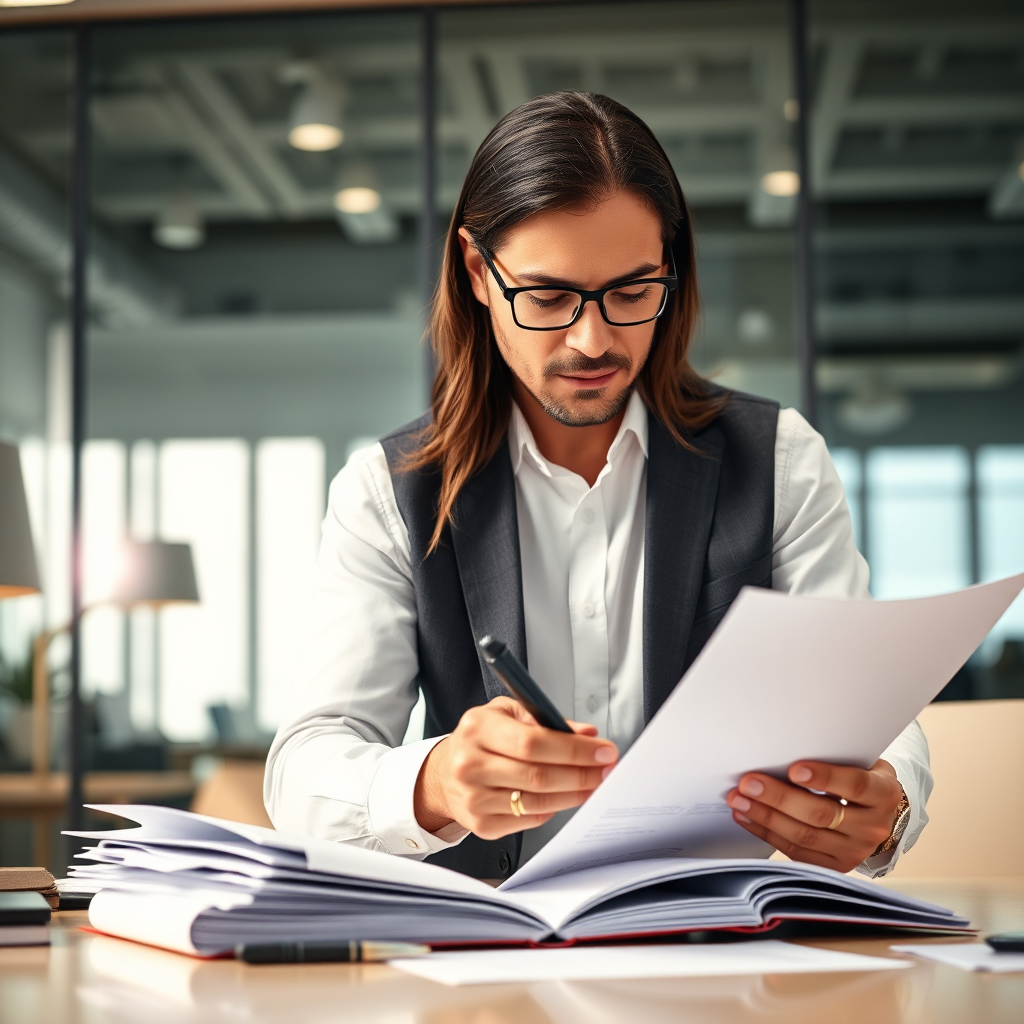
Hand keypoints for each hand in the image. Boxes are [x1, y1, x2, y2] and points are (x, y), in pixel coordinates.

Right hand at [414, 696, 617, 839]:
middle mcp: (471, 764)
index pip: (533, 742)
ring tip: (594, 783)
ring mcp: (474, 798)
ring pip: (538, 801)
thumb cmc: (481, 738)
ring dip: (574, 794)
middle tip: (606, 769)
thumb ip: (547, 720)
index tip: (603, 750)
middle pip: (538, 775)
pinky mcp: (481, 825)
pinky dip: (553, 808)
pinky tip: (565, 796)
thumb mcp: (507, 713)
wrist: (444, 773)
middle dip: (582, 773)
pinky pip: (530, 820)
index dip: (574, 749)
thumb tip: (587, 735)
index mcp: (478, 729)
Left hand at [726, 759, 904, 873]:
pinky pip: (796, 851)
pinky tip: (747, 817)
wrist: (879, 814)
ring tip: (739, 799)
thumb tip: (783, 749)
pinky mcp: (835, 866)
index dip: (824, 777)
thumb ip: (833, 758)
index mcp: (883, 794)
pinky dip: (767, 833)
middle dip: (779, 797)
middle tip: (748, 783)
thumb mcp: (859, 762)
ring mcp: (855, 851)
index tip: (793, 768)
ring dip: (766, 817)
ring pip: (805, 835)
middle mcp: (873, 826)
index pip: (855, 785)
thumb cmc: (860, 778)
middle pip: (822, 814)